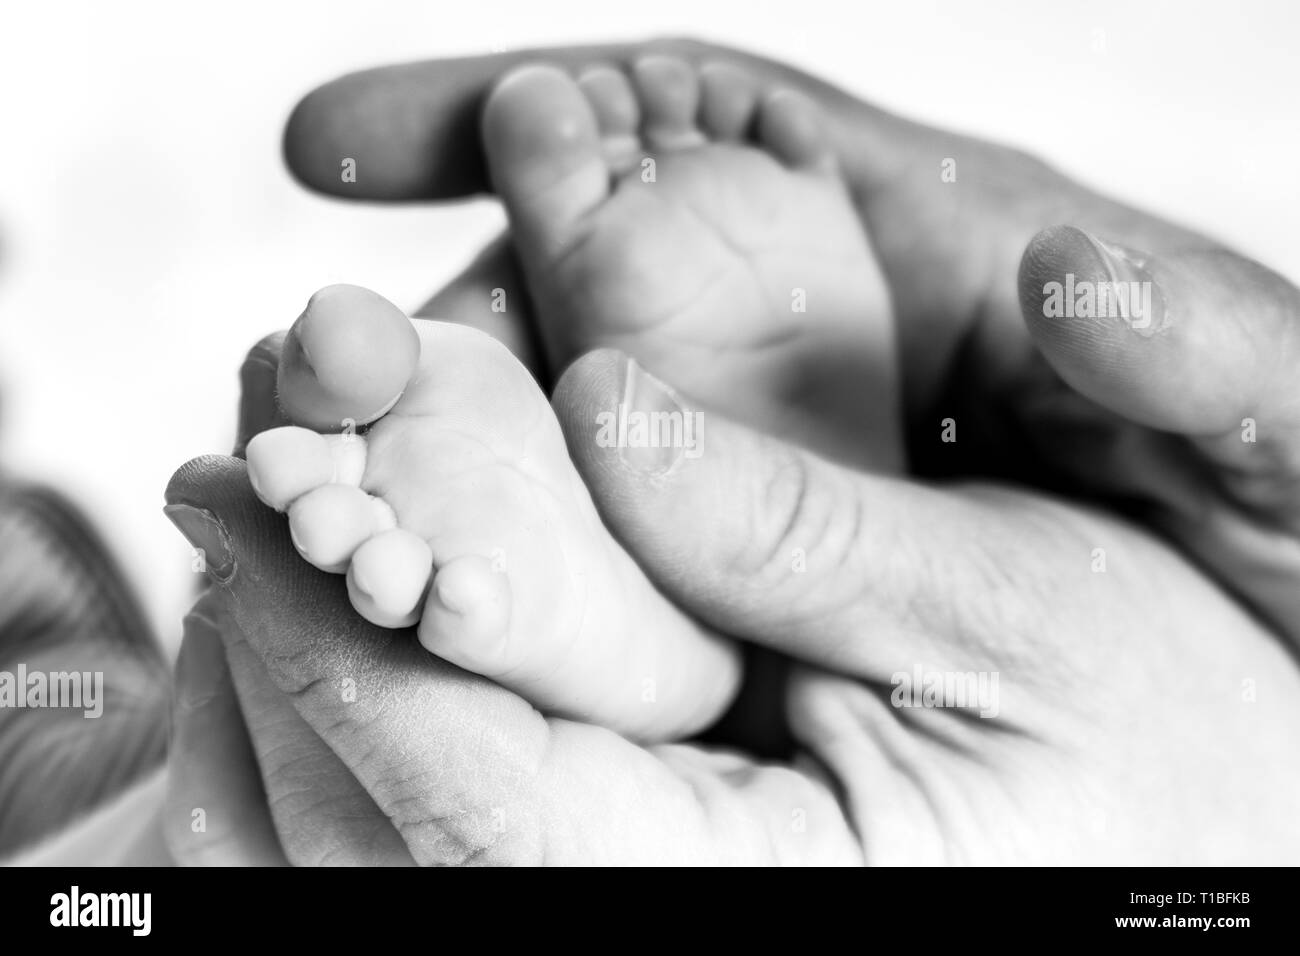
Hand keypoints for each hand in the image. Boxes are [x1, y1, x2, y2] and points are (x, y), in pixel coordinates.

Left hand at [166, 340, 1299, 863]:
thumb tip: (610, 412)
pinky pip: (423, 867)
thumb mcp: (1010, 611)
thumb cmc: (1157, 739)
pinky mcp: (638, 896)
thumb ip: (796, 528)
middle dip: (271, 648)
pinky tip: (334, 643)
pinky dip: (342, 754)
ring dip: (272, 709)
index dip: (333, 639)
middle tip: (231, 468)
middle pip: (375, 848)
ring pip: (361, 879)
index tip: (237, 487)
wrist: (1206, 818)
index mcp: (757, 902)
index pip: (477, 803)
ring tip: (256, 547)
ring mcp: (642, 932)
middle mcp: (671, 942)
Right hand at [283, 38, 1299, 645]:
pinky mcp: (787, 559)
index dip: (505, 114)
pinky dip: (544, 561)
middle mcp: (824, 323)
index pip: (676, 122)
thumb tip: (1048, 284)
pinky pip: (638, 550)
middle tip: (318, 376)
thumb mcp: (1272, 415)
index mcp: (909, 233)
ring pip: (588, 414)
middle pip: (590, 271)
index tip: (337, 141)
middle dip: (445, 304)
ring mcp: (792, 445)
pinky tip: (466, 602)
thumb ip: (1191, 346)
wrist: (1285, 656)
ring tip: (343, 488)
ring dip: (467, 440)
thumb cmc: (1292, 503)